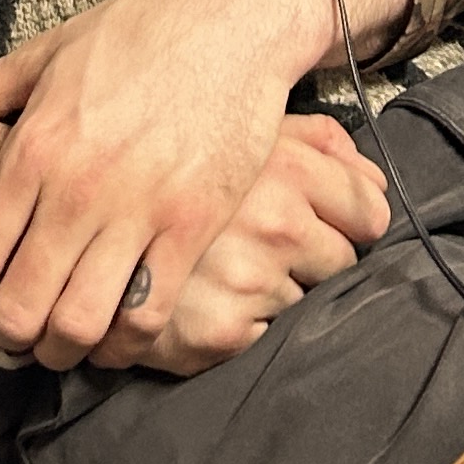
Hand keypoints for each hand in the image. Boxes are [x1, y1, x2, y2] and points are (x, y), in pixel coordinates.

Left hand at [0, 0, 400, 365]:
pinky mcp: (195, 226)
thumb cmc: (140, 30)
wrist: (235, 19)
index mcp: (34, 147)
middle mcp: (79, 189)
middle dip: (9, 337)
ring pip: (82, 324)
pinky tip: (121, 335)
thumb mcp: (48, 50)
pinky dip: (129, 342)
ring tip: (66, 341)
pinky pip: (151, 314)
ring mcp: (140, 211)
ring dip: (65, 349)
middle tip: (18, 335)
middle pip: (20, 307)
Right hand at [136, 113, 389, 374]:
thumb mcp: (244, 130)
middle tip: (263, 247)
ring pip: (307, 300)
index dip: (352, 220)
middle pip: (344, 260)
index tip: (326, 223)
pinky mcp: (226, 330)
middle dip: (313, 258)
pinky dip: (245, 323)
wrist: (88, 231)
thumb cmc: (174, 171)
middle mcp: (275, 222)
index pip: (370, 211)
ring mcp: (251, 279)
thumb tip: (374, 178)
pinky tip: (210, 298)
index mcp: (285, 166)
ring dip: (276, 291)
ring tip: (225, 269)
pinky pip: (269, 334)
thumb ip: (317, 142)